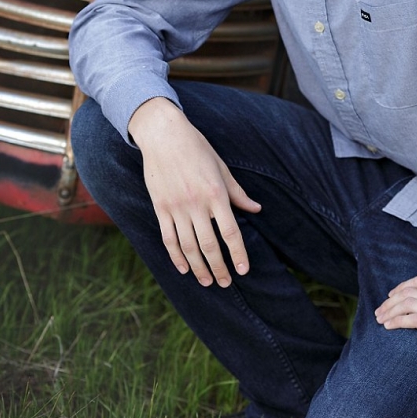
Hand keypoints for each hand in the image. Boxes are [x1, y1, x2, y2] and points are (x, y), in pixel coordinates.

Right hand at [128, 98, 260, 287]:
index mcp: (215, 193)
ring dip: (198, 267)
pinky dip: (176, 256)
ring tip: (207, 281)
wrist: (163, 134)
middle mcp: (196, 203)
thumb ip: (237, 192)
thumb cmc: (197, 147)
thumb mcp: (221, 167)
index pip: (230, 231)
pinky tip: (184, 268)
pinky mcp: (161, 207)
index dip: (238, 253)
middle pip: (209, 245)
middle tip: (226, 283)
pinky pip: (168, 238)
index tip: (244, 270)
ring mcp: (176, 207)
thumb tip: (256, 209)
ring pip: (188, 246)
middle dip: (219, 268)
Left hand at [374, 270, 416, 369]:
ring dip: (390, 310)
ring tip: (380, 320)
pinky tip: (389, 327)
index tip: (391, 296)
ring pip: (408, 303)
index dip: (402, 286)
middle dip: (390, 300)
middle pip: (410, 291)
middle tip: (379, 311)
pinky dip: (398, 321)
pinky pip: (415, 320)